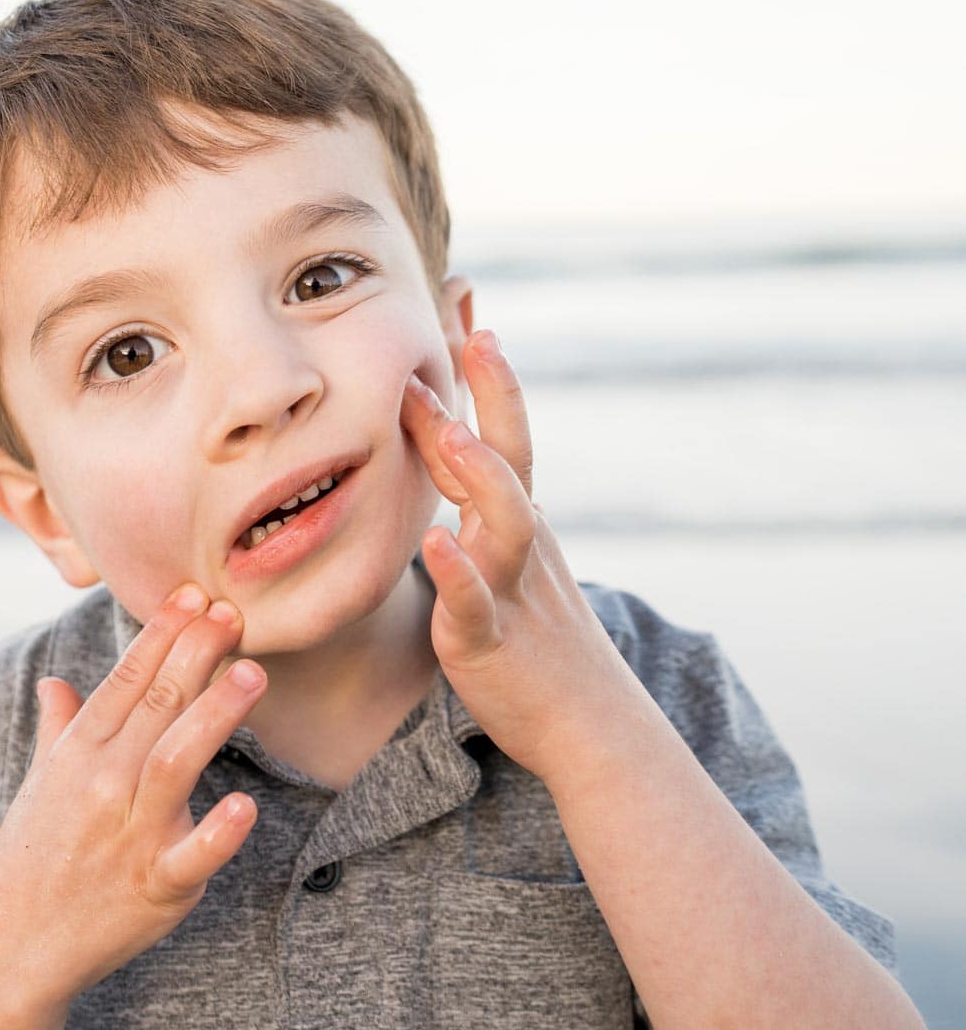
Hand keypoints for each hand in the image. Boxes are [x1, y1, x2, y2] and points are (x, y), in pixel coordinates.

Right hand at [0, 585, 265, 1013]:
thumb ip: (59, 728)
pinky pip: (191, 857)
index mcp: (78, 754)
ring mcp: (130, 835)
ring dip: (213, 716)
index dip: (161, 634)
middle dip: (195, 655)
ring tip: (251, 675)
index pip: (125, 680)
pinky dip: (216, 833)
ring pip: (176, 763)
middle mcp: (103, 785)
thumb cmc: (34, 854)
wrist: (11, 945)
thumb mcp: (38, 782)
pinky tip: (245, 805)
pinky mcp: (156, 887)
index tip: (192, 593)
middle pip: (155, 707)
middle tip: (231, 611)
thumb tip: (53, 681)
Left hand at [398, 329, 642, 784]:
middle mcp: (520, 542)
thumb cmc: (542, 641)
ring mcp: (510, 589)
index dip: (483, 369)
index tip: (466, 300)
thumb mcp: (512, 559)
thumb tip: (454, 444)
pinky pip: (473, 606)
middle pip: (512, 455)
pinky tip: (437, 547)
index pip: (500, 427)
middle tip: (473, 329)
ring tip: (451, 429)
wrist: (591, 729)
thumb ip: (481, 502)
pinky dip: (457, 575)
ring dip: (479, 474)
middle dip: (494, 393)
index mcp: (517, 520)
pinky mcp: (489, 642)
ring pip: (503, 523)